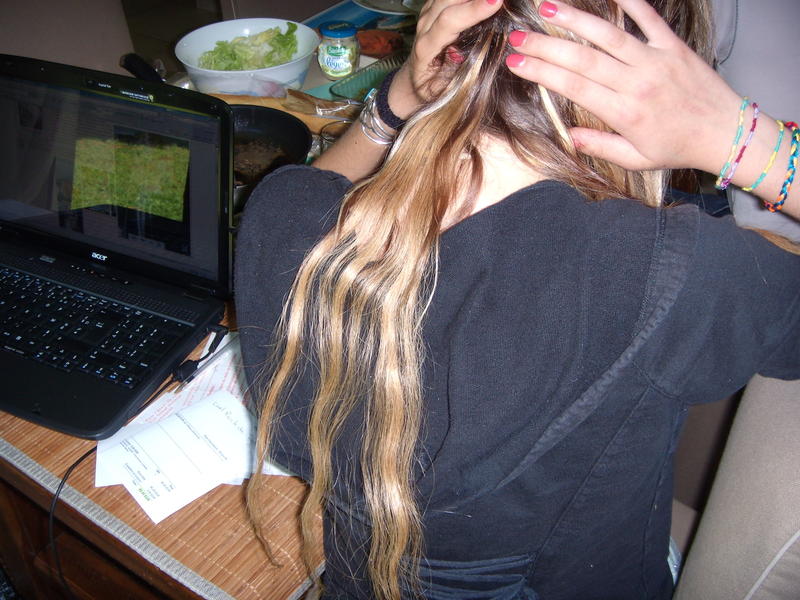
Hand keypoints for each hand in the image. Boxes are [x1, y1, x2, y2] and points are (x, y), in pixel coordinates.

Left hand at [388, 0, 503, 118]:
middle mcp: (424, 26)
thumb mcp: (445, 88)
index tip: (496, 2)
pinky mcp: (434, 6)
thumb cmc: (432, 88)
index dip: (473, 10)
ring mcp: (428, 14)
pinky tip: (486, 0)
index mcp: (425, 47)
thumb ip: (462, 70)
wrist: (414, 80)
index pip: (448, 22)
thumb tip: (483, 52)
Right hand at [505, 0, 742, 174]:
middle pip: (583, 59)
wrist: (726, 133)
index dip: (542, 72)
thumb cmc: (677, 147)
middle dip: (546, 45)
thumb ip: (600, 146)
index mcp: (625, 113)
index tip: (515, 62)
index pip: (574, 86)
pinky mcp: (673, 45)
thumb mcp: (636, 159)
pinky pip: (648, 18)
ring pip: (609, 34)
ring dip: (575, 19)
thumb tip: (569, 136)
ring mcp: (656, 60)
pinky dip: (628, 1)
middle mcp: (638, 83)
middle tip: (517, 36)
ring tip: (547, 6)